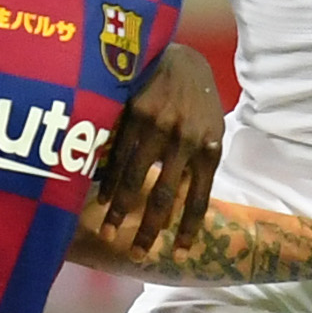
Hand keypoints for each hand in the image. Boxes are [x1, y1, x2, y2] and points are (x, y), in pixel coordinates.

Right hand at [90, 40, 222, 255]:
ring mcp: (160, 127)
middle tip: (137, 255)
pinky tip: (102, 200)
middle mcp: (185, 140)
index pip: (199, 199)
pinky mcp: (135, 114)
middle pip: (164, 197)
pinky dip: (110, 181)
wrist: (180, 57)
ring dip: (120, 211)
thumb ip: (199, 164)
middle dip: (148, 230)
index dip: (188, 230)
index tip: (178, 255)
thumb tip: (186, 205)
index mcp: (209, 149)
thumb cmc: (196, 101)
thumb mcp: (209, 130)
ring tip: (109, 232)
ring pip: (135, 179)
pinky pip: (119, 155)